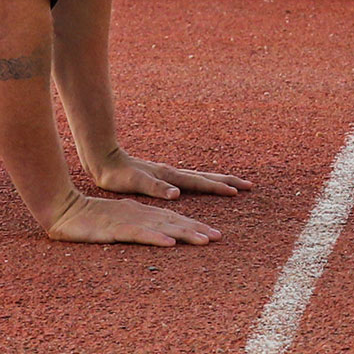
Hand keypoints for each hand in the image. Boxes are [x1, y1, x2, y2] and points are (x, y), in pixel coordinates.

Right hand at [43, 190, 219, 245]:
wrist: (63, 210)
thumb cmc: (90, 218)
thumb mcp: (119, 221)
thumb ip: (138, 225)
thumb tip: (157, 233)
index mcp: (141, 212)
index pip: (173, 219)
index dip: (194, 225)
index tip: (214, 234)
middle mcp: (140, 214)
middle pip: (174, 221)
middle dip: (197, 229)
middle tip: (219, 237)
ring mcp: (129, 221)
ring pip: (162, 227)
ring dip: (184, 233)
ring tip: (204, 240)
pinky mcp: (116, 229)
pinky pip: (139, 235)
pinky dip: (156, 238)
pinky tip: (170, 243)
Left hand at [88, 152, 252, 199]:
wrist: (104, 159)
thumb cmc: (117, 175)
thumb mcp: (134, 183)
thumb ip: (156, 187)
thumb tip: (177, 193)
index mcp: (170, 176)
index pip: (200, 182)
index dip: (219, 188)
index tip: (238, 191)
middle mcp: (173, 173)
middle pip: (206, 176)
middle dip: (228, 181)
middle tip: (249, 185)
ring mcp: (169, 174)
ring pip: (200, 177)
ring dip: (218, 181)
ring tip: (233, 185)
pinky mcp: (163, 177)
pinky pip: (190, 181)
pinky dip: (203, 183)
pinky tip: (203, 187)